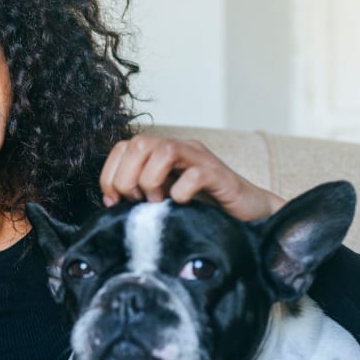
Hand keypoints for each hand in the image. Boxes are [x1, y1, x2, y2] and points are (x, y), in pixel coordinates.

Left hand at [99, 135, 284, 220]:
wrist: (249, 216)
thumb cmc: (205, 209)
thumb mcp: (165, 201)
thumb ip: (141, 196)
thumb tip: (111, 202)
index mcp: (162, 154)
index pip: (124, 147)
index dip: (110, 173)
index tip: (113, 201)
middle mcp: (180, 150)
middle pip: (140, 143)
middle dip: (127, 176)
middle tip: (136, 201)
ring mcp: (201, 160)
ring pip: (165, 150)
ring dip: (151, 179)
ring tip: (157, 201)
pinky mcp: (220, 176)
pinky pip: (196, 173)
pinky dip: (182, 190)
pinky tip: (181, 203)